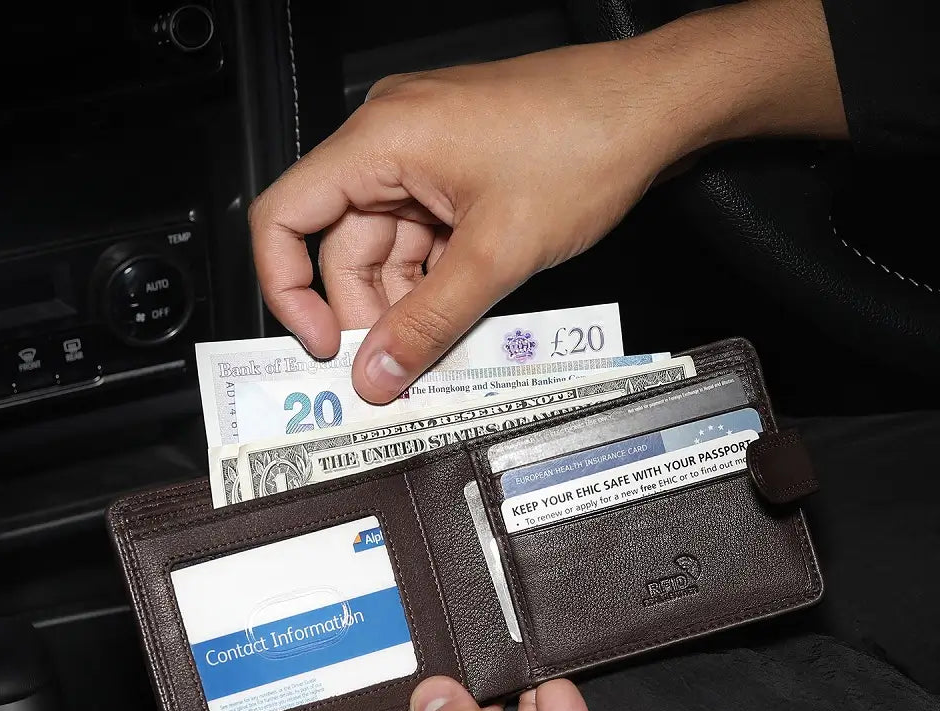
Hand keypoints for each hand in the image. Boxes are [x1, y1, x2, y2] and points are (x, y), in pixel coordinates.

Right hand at [250, 0, 844, 401]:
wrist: (654, 107)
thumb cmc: (584, 141)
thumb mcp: (497, 253)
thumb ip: (430, 322)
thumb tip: (378, 373)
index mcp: (380, 141)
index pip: (285, 217)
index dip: (287, 290)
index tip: (320, 344)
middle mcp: (391, 142)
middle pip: (342, 246)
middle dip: (366, 313)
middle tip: (393, 368)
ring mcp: (425, 157)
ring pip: (388, 251)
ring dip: (406, 305)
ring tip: (437, 350)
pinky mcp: (456, 174)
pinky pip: (424, 241)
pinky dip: (435, 283)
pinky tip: (459, 318)